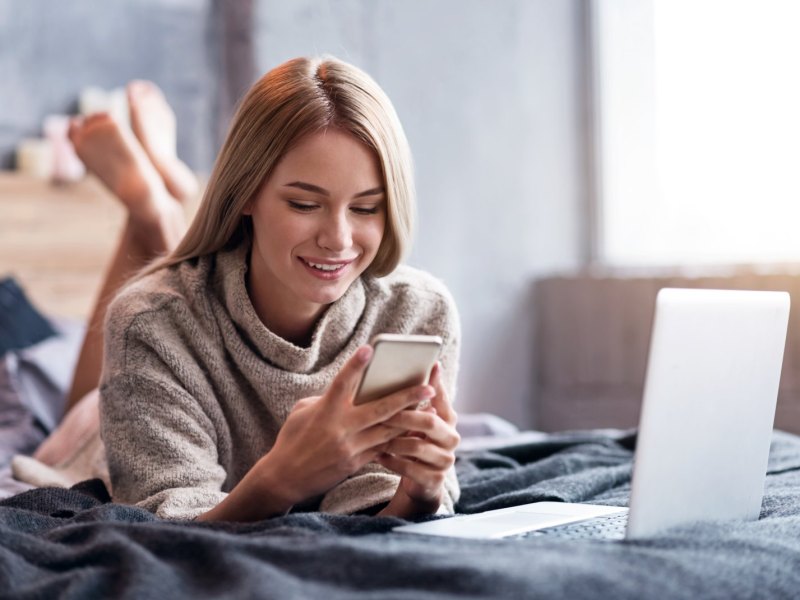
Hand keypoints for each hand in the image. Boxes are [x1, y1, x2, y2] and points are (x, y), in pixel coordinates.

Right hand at [260, 345, 435, 507]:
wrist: (285, 478)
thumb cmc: (292, 439)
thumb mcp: (302, 412)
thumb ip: (326, 398)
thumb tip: (351, 390)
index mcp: (325, 411)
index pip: (342, 383)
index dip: (355, 365)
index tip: (370, 348)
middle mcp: (341, 428)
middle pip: (380, 409)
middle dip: (407, 397)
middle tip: (429, 387)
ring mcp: (351, 447)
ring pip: (388, 430)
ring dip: (411, 419)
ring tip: (432, 408)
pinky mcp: (356, 462)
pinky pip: (383, 447)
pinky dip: (399, 437)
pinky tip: (415, 430)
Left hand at [376, 362, 459, 516]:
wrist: (420, 482)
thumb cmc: (414, 443)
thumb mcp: (417, 423)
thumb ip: (415, 403)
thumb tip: (401, 371)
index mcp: (449, 420)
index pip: (442, 399)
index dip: (435, 384)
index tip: (430, 366)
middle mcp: (452, 439)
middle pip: (429, 422)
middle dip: (404, 416)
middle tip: (383, 412)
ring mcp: (445, 461)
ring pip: (417, 447)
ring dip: (394, 441)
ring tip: (376, 437)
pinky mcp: (435, 480)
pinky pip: (410, 469)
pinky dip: (392, 461)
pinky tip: (378, 456)